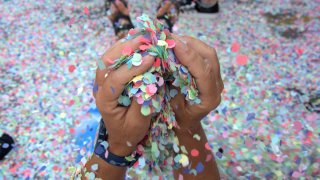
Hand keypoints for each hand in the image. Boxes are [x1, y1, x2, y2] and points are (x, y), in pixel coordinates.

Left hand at [94, 37, 153, 155]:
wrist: (121, 138)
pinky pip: (112, 60)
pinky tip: (135, 43)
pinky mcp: (109, 79)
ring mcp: (102, 82)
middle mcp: (99, 89)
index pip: (115, 80)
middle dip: (124, 49)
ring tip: (140, 36)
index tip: (151, 59)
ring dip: (123, 46)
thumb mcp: (138, 122)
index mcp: (105, 101)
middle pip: (105, 63)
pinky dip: (123, 50)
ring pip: (107, 58)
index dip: (133, 68)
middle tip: (143, 39)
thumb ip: (143, 101)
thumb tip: (150, 79)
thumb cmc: (129, 132)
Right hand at [171, 34, 223, 130]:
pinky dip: (191, 47)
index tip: (173, 43)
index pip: (204, 72)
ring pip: (208, 53)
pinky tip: (178, 44)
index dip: (189, 56)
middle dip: (190, 44)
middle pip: (209, 57)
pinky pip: (204, 55)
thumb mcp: (173, 106)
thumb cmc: (178, 118)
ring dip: (190, 43)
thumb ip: (173, 86)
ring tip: (173, 39)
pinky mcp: (212, 73)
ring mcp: (217, 79)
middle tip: (170, 38)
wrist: (187, 124)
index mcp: (210, 98)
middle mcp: (217, 86)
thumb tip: (165, 63)